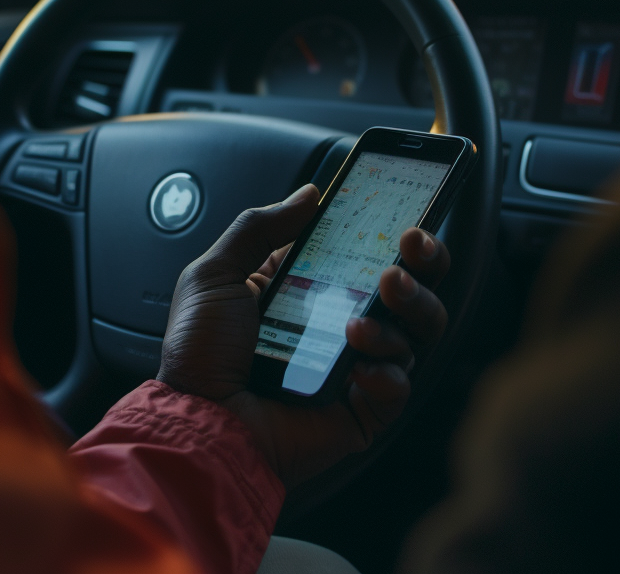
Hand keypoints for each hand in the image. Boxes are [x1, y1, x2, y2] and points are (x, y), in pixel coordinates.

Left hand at [157, 183, 451, 486]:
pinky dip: (388, 373)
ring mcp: (355, 367)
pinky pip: (401, 385)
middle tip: (409, 251)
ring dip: (404, 314)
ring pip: (416, 332)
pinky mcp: (362, 410)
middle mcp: (339, 325)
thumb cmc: (199, 357)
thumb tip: (309, 194)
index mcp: (309, 289)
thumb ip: (258, 227)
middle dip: (422, 265)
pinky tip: (359, 369)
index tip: (407, 218)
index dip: (398, 234)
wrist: (197, 424)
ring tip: (360, 320)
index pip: (368, 254)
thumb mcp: (214, 276)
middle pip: (410, 288)